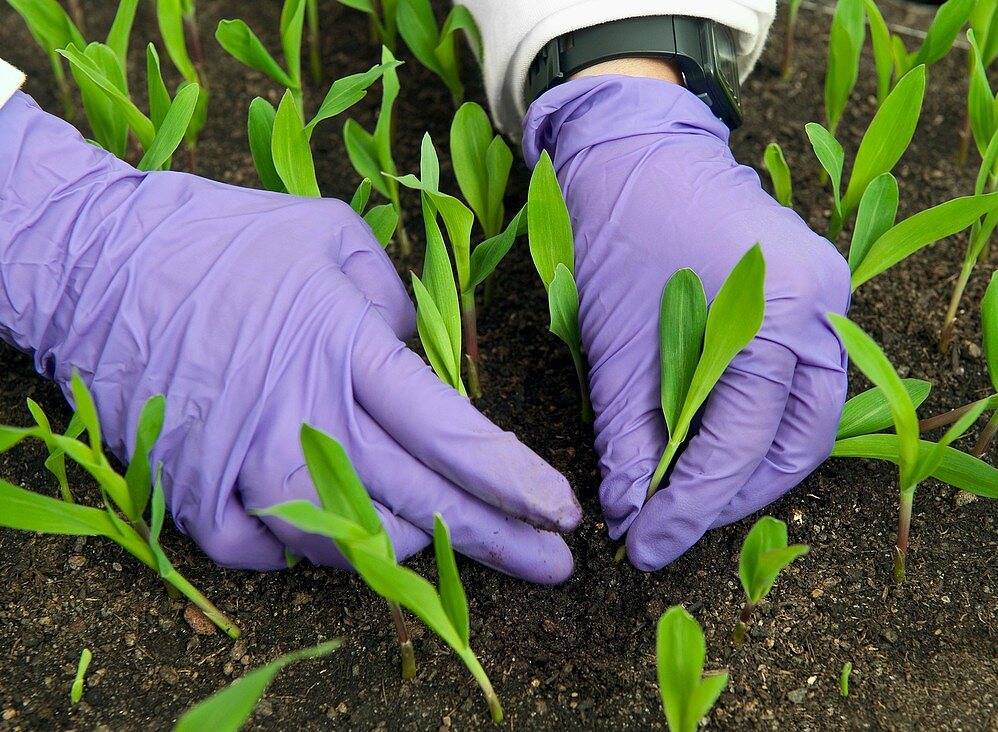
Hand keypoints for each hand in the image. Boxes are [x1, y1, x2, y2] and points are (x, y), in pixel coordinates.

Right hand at [0, 92, 579, 583]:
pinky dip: (320, 546)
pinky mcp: (197, 501)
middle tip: (554, 565)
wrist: (97, 267)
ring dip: (416, 543)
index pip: (450, 431)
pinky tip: (346, 532)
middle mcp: (303, 421)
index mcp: (343, 350)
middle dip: (499, 539)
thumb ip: (396, 302)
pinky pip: (280, 554)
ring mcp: (246, 469)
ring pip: (357, 539)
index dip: (513, 478)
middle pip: (422, 500)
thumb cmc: (222, 239)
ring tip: (457, 540)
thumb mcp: (330, 236)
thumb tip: (422, 356)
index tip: (562, 509)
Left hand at [523, 76, 849, 570]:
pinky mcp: (816, 292)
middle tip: (673, 525)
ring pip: (808, 419)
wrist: (636, 147)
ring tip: (692, 494)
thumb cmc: (618, 232)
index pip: (739, 443)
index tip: (645, 546)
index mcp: (774, 311)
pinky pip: (802, 381)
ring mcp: (830, 296)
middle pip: (798, 442)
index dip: (690, 508)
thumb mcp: (616, 347)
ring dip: (755, 466)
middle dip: (735, 496)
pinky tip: (715, 441)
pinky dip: (762, 421)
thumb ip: (628, 439)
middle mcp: (822, 307)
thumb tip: (631, 514)